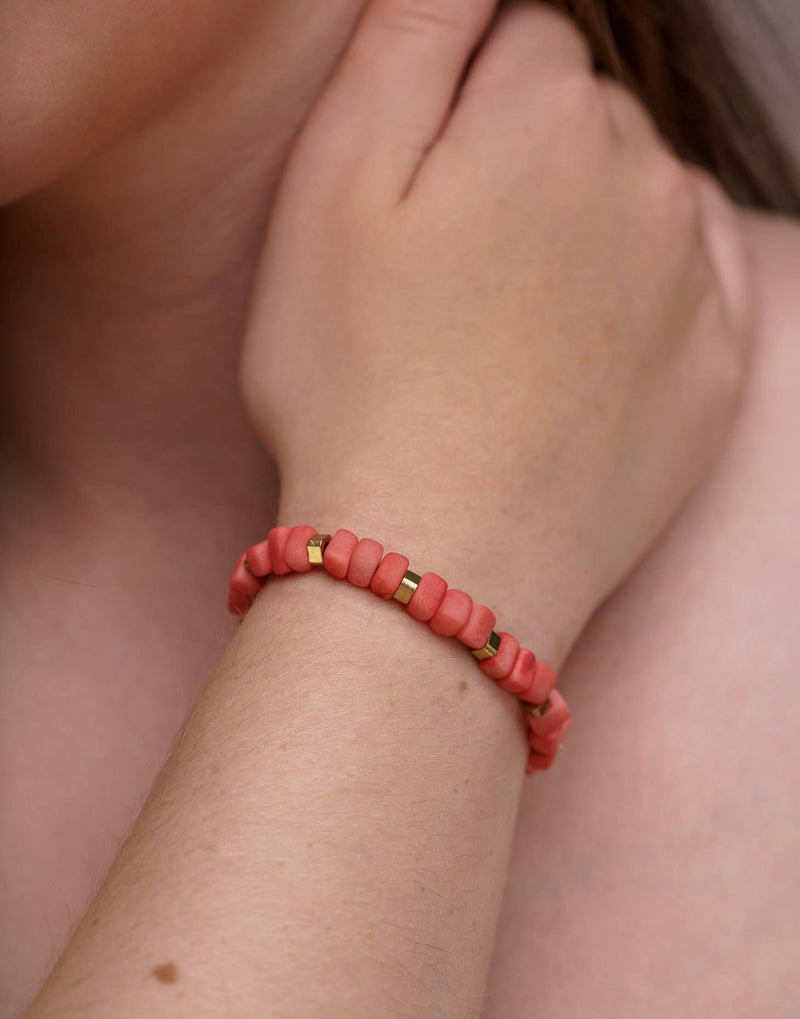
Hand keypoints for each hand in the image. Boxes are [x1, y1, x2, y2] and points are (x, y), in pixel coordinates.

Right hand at [239, 0, 751, 662]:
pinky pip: (698, 278)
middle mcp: (643, 178)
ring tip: (508, 321)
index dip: (457, 105)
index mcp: (541, 119)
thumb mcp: (332, 186)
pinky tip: (586, 341)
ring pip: (644, 192)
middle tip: (452, 268)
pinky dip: (651, 287)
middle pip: (585, 117)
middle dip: (523, 158)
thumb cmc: (356, 384)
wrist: (437, 561)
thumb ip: (408, 38)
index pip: (517, 38)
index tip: (420, 185)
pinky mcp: (715, 369)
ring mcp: (693, 277)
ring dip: (587, 222)